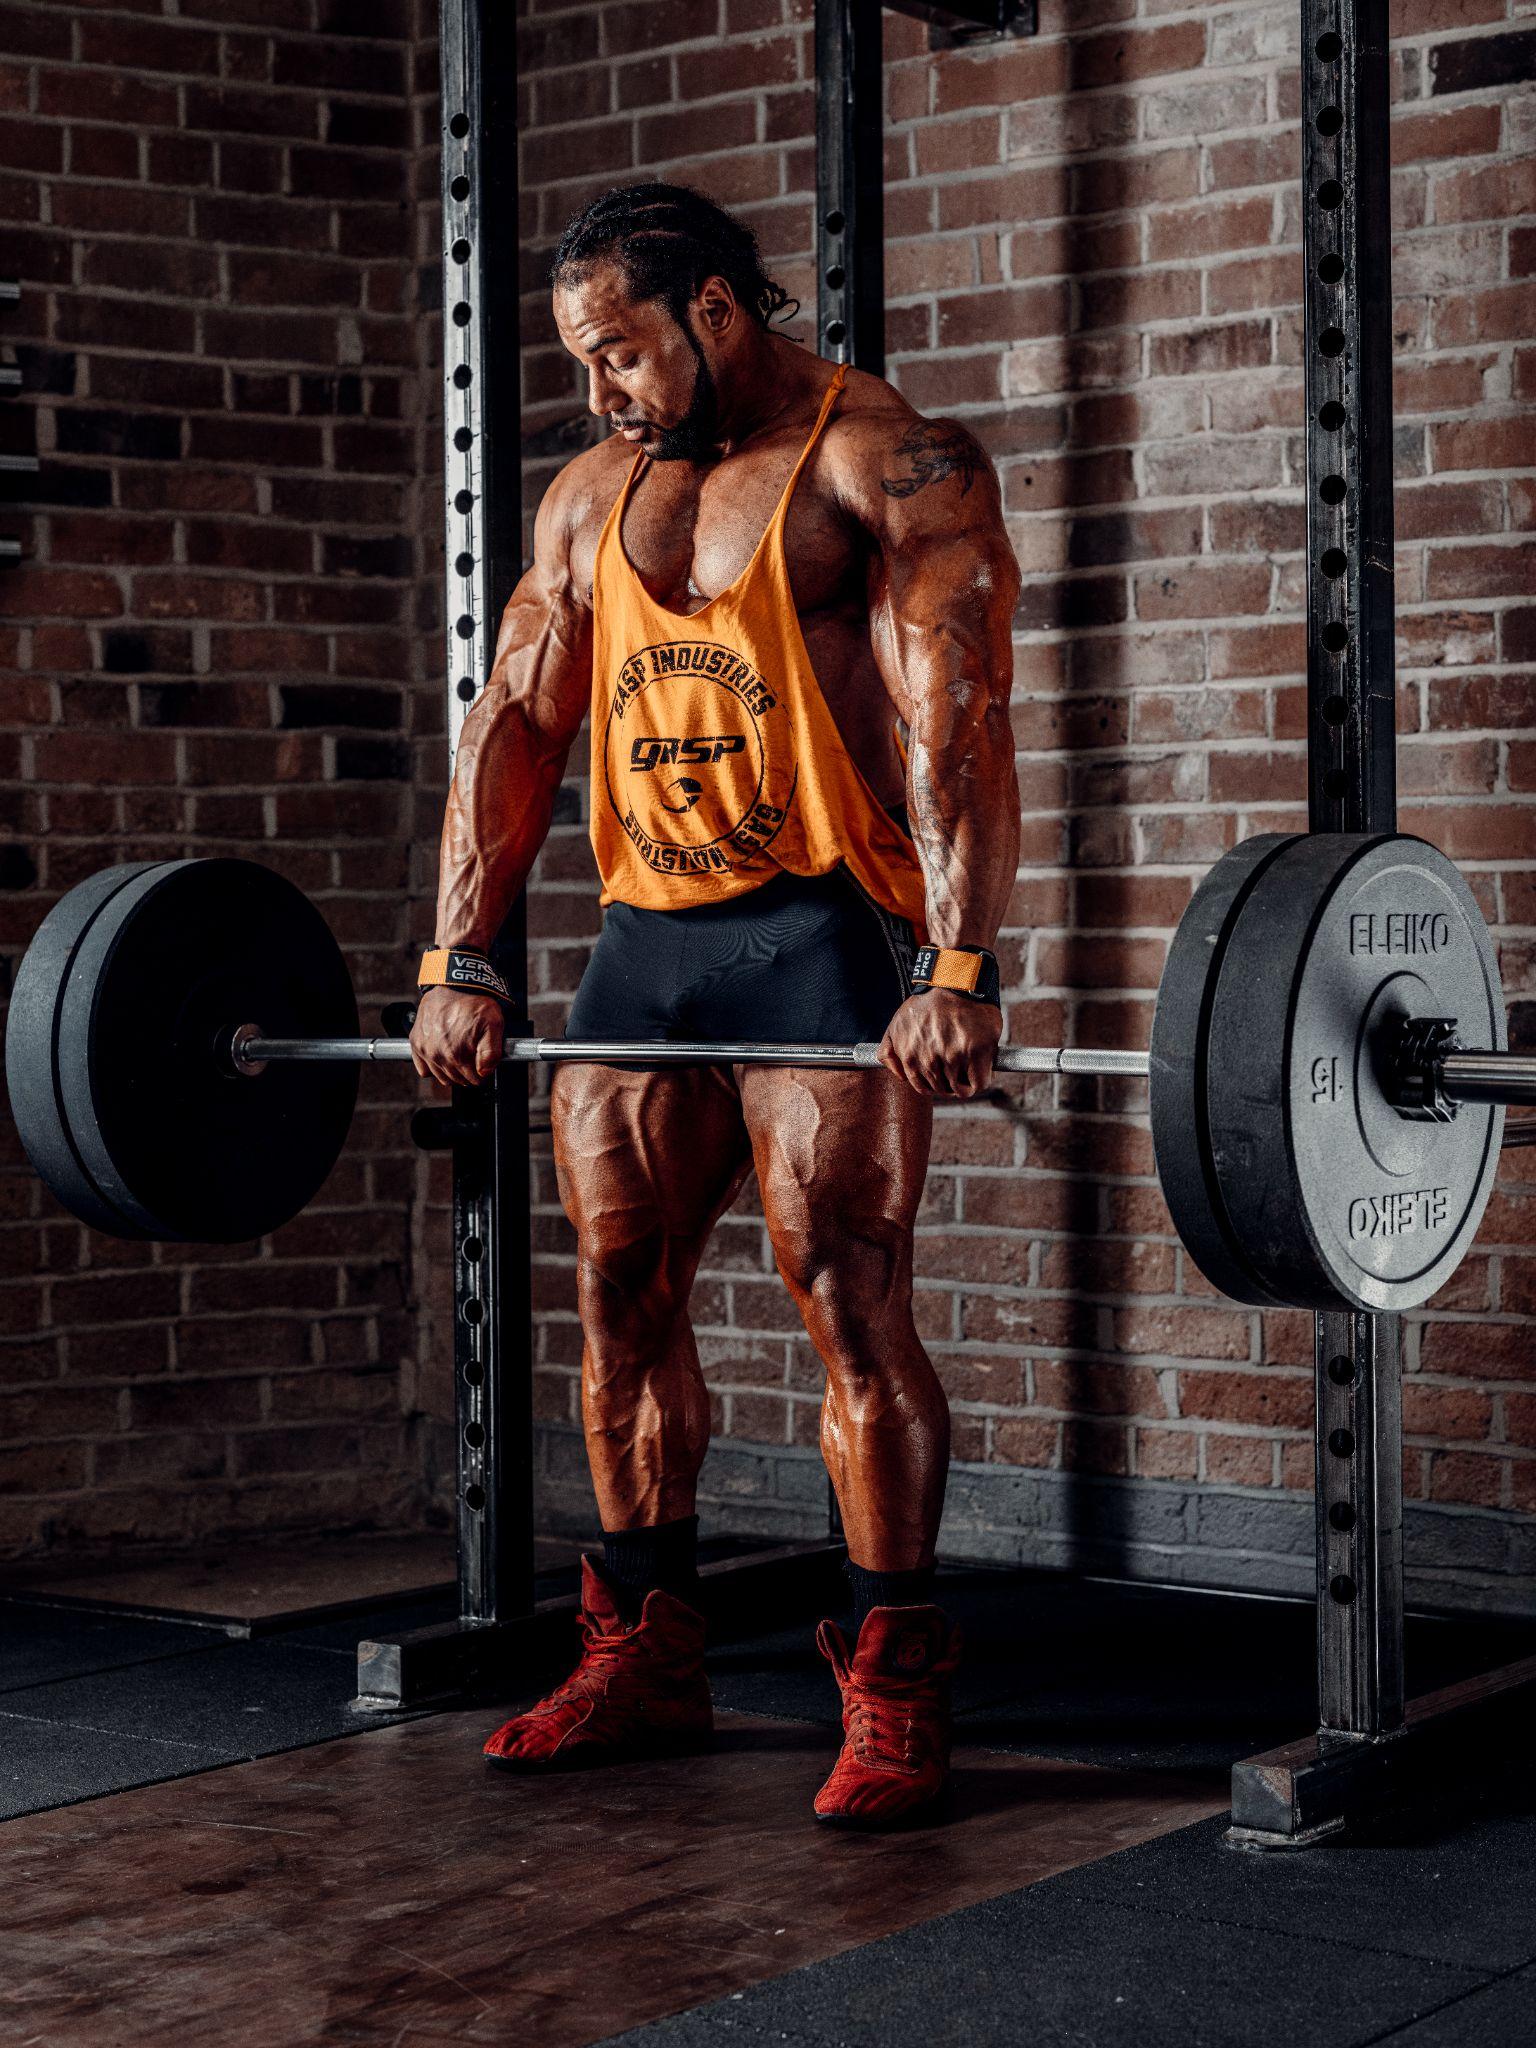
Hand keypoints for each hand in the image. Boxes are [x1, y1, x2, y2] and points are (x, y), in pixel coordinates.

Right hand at [410, 986, 504, 1087]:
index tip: (483, 1065)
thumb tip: (484, 1072)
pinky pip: (423, 1068)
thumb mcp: (494, 1025)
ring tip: (460, 1056)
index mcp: (457, 1054)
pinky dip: (432, 1066)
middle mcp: (438, 1054)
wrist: (455, 984)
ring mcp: (425, 1049)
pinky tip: (442, 1056)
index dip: (482, 1073)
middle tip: (474, 1059)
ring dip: (451, 1071)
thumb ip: (491, 1053)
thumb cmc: (475, 1002)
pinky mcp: (416, 1042)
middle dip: (468, 1073)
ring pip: (441, 1076)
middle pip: (457, 1079)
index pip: (473, 1079)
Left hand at [878, 990, 1000, 1098]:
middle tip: (957, 1068)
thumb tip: (900, 1076)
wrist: (954, 982)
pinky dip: (980, 1079)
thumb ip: (890, 1051)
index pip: (922, 1087)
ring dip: (966, 1082)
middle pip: (942, 1090)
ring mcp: (954, 1056)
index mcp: (909, 1055)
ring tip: (967, 1065)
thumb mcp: (898, 1023)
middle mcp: (929, 1058)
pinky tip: (979, 1068)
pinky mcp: (976, 1053)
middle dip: (950, 1083)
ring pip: (961, 1089)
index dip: (934, 1083)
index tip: (942, 1074)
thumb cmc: (929, 1002)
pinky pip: (979, 1083)